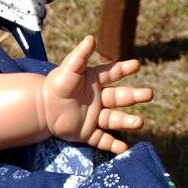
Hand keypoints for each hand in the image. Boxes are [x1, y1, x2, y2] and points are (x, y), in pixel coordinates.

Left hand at [40, 35, 152, 153]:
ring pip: (114, 120)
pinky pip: (103, 139)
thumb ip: (80, 56)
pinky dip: (113, 145)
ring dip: (127, 121)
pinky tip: (125, 149)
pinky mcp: (87, 132)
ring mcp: (94, 116)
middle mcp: (98, 99)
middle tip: (149, 94)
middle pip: (120, 97)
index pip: (113, 73)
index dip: (125, 68)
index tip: (137, 64)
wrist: (38, 109)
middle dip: (135, 96)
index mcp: (94, 81)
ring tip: (139, 122)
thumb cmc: (54, 86)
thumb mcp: (68, 69)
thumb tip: (91, 38)